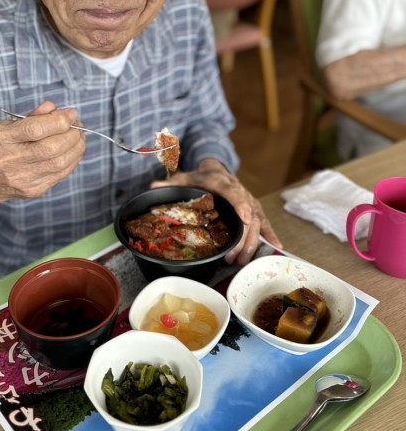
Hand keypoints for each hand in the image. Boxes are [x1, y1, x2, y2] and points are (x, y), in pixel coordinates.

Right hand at [0, 101, 85, 208]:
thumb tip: (58, 109)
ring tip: (78, 136)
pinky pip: (62, 174)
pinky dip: (73, 159)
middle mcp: (9, 160)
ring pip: (59, 163)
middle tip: (77, 124)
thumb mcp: (11, 124)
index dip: (58, 120)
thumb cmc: (4, 145)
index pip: (34, 129)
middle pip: (50, 148)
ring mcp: (22, 178)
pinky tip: (74, 150)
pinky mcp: (35, 190)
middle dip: (71, 134)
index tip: (71, 113)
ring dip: (76, 146)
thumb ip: (35, 116)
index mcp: (0, 139)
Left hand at [150, 158, 281, 264]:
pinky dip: (271, 234)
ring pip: (257, 222)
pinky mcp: (254, 209)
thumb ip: (170, 184)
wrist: (216, 169)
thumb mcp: (184, 178)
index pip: (234, 193)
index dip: (240, 205)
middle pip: (248, 215)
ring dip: (251, 243)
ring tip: (241, 261)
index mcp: (223, 183)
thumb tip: (153, 187)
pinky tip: (277, 248)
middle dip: (243, 238)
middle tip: (233, 257)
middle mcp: (240, 192)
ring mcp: (249, 201)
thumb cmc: (200, 177)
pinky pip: (265, 222)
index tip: (245, 218)